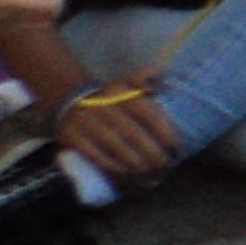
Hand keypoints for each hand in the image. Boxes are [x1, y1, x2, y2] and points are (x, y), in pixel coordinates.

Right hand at [54, 80, 179, 181]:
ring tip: (149, 172)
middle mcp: (102, 106)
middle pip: (133, 134)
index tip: (177, 147)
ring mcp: (85, 123)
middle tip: (164, 165)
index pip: (148, 113)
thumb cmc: (109, 99)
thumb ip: (144, 76)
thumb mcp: (125, 83)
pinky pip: (95, 156)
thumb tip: (162, 71)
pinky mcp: (71, 137)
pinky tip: (126, 172)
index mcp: (120, 92)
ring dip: (136, 163)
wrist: (68, 102)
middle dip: (152, 153)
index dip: (165, 131)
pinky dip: (113, 166)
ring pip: (116, 147)